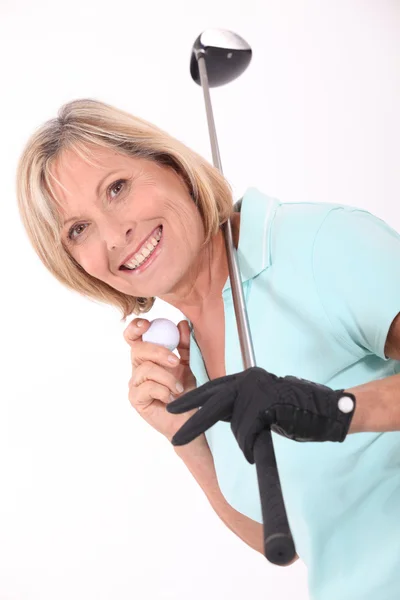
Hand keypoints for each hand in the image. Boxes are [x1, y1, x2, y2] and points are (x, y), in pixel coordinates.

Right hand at [124, 318, 196, 441]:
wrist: (190, 417)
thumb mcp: (189, 364)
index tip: (146, 324)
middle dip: (158, 351)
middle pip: (137, 349)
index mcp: (149, 357)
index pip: (134, 337)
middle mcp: (139, 368)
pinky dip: (163, 391)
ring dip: (167, 377)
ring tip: (179, 388)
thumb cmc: (187, 392)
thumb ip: (185, 345)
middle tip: (175, 361)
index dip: (135, 328)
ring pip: (145, 369)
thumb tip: (182, 324)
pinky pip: (147, 387)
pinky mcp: (136, 399)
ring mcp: (135, 384)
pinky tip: (171, 398)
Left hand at [167, 367, 355, 462]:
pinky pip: (248, 432)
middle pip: (213, 403)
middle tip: (175, 439)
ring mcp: (257, 389)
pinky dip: (251, 445)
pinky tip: (259, 448)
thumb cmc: (294, 410)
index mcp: (245, 377)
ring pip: (236, 425)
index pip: (212, 388)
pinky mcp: (265, 402)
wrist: (324, 410)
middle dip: (193, 423)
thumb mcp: (260, 404)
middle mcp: (248, 379)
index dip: (191, 400)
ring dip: (244, 441)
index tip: (172, 408)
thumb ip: (239, 405)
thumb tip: (214, 414)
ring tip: (257, 444)